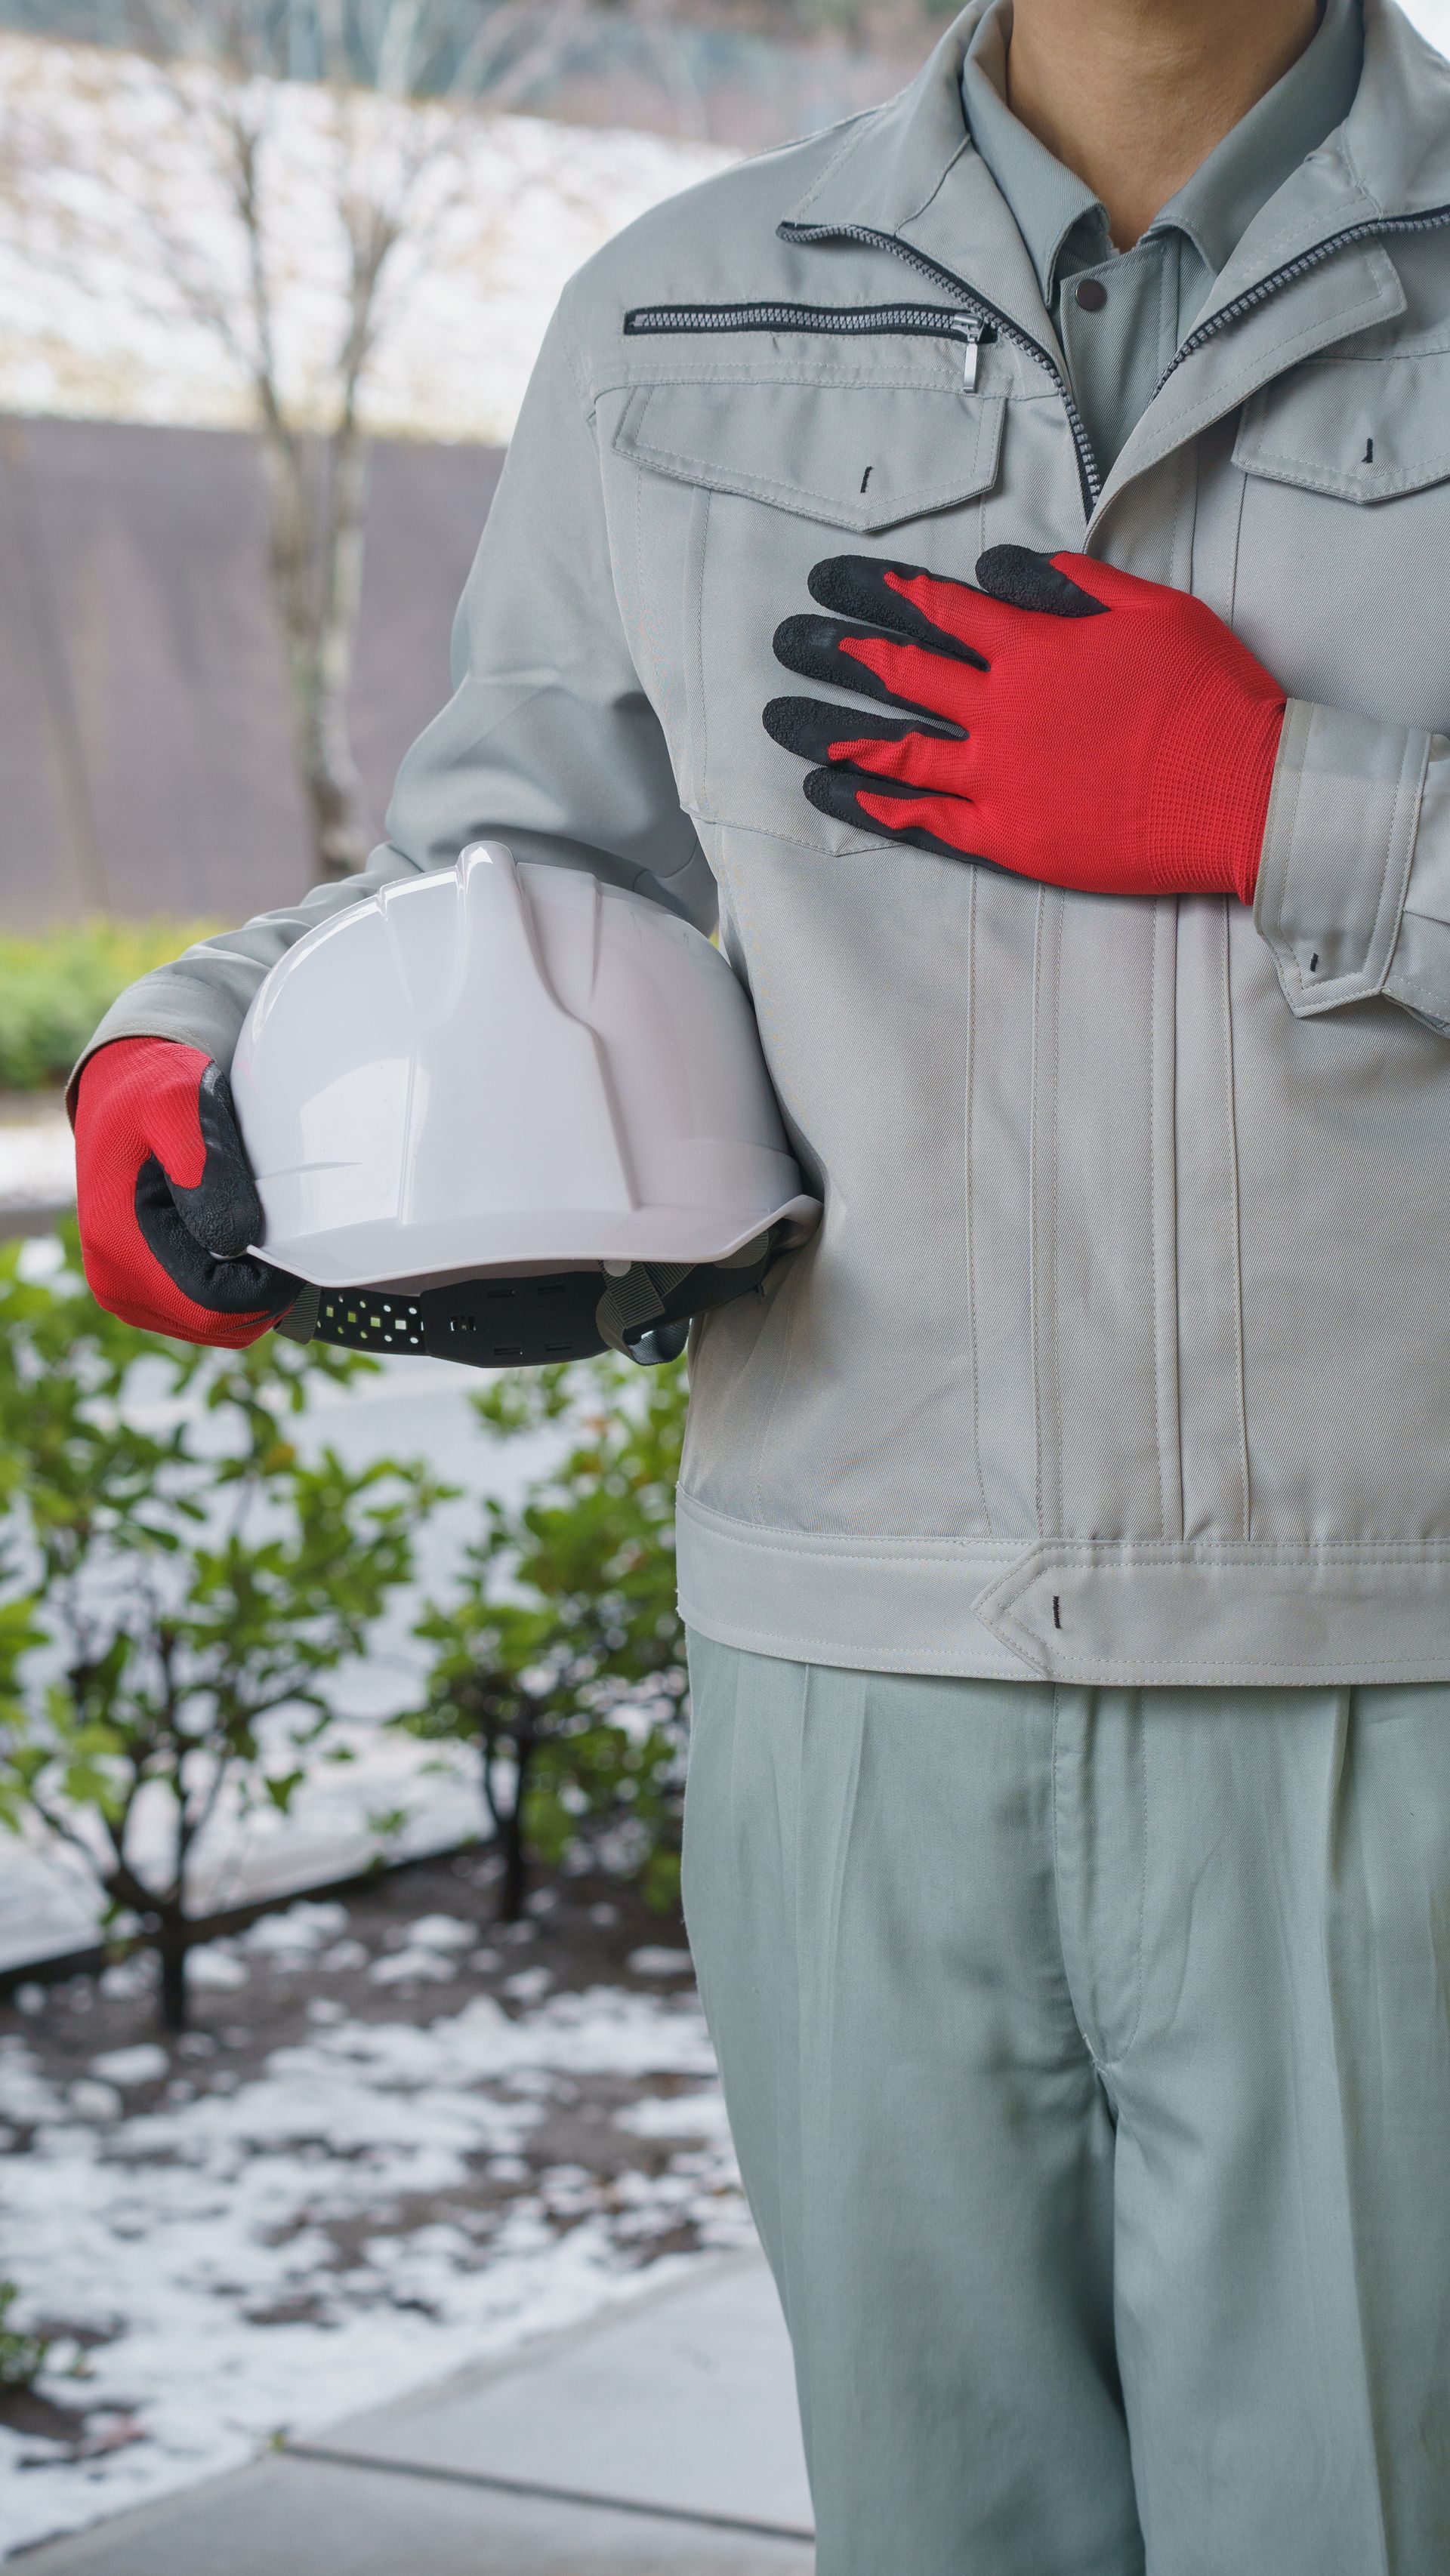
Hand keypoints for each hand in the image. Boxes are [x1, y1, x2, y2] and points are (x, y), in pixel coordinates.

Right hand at [74, 1038, 297, 1345]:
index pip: (214, 1307)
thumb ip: (208, 1168)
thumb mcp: (180, 1107)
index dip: (269, 1288)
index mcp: (120, 1249)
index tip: (298, 1244)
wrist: (125, 1086)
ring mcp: (129, 1290)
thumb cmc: (153, 1089)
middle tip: (290, 1235)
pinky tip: (248, 1242)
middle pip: (220, 1325)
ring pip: (218, 1325)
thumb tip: (237, 1238)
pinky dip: (238, 1288)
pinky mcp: (145, 1287)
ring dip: (254, 1291)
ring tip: (265, 1233)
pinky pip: (207, 1313)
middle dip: (266, 1291)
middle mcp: (117, 1283)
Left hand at [764, 546, 1286, 903]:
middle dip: (835, 650)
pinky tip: (827, 787)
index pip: (936, 608)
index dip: (877, 591)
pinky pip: (922, 819)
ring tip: (778, 715)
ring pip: (893, 748)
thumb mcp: (1152, 609)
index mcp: (1035, 648)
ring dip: (830, 728)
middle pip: (899, 672)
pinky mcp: (1008, 836)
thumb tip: (998, 564)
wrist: (1245, 793)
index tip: (829, 580)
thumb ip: (1069, 583)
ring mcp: (999, 777)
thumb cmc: (1210, 697)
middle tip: (786, 639)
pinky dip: (870, 802)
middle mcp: (1003, 710)